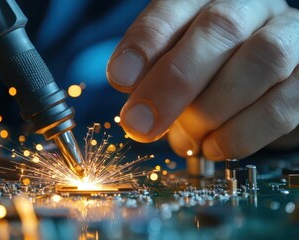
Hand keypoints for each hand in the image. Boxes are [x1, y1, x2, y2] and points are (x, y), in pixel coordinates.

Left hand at [106, 0, 298, 159]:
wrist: (275, 77)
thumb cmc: (214, 70)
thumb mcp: (179, 67)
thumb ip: (158, 80)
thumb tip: (139, 118)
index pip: (173, 8)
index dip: (145, 43)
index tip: (121, 78)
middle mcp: (252, 8)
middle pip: (219, 28)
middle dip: (174, 82)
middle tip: (141, 124)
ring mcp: (290, 37)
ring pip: (261, 60)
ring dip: (212, 110)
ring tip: (189, 137)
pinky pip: (282, 105)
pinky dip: (242, 133)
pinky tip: (216, 146)